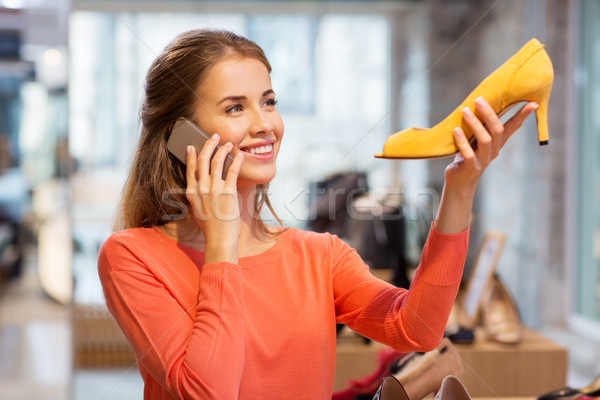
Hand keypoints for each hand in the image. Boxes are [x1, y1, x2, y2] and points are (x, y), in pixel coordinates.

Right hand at [185, 134, 243, 262]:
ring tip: (229, 144)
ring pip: (216, 162)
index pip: (190, 168)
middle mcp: (201, 189)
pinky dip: (237, 161)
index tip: (192, 146)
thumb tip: (202, 187)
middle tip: (214, 137)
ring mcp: (214, 190)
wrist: (219, 240)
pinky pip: (232, 171)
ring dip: (223, 149)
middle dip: (208, 145)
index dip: (191, 155)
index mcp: (192, 193)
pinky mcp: (228, 193)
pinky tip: (240, 156)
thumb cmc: (211, 228)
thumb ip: (198, 197)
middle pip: (202, 160)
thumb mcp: (198, 210)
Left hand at [433, 97, 537, 233]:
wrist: (459, 181)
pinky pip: (468, 154)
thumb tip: (480, 101)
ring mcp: (484, 160)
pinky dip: (462, 141)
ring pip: (484, 140)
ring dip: (474, 124)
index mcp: (497, 142)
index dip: (522, 116)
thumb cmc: (467, 155)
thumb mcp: (476, 140)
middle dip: (489, 114)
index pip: (513, 127)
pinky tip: (456, 130)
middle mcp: (494, 150)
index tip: (533, 103)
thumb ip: (480, 126)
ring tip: (464, 111)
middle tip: (478, 100)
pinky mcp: (472, 167)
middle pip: (497, 130)